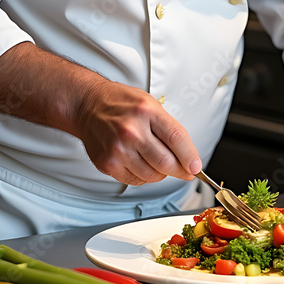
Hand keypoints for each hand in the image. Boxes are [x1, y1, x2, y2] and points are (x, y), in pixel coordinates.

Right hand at [78, 77, 201, 185]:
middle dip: (180, 170)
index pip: (176, 139)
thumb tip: (188, 157)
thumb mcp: (150, 104)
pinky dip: (143, 176)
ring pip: (152, 176)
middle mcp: (131, 131)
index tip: (196, 167)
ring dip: (160, 173)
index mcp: (146, 111)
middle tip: (184, 170)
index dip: (190, 157)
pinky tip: (140, 163)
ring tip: (156, 161)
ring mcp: (118, 149)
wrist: (88, 105)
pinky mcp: (108, 163)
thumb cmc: (120, 103)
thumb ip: (169, 129)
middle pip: (166, 162)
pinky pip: (135, 180)